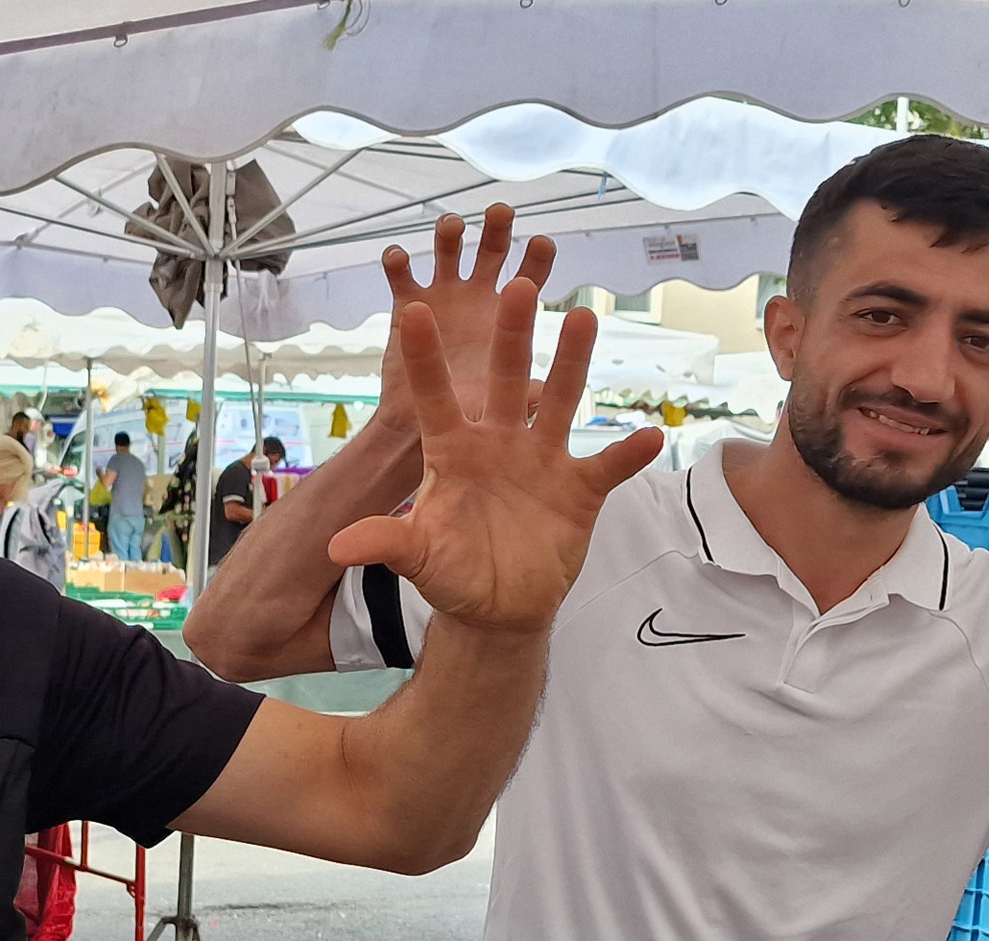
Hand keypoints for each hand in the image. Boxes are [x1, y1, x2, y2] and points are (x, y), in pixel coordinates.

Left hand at [330, 283, 663, 636]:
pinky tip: (651, 435)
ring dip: (573, 364)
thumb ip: (385, 544)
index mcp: (453, 451)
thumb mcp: (417, 558)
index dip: (425, 359)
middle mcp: (499, 442)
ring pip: (561, 402)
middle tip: (518, 287)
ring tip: (584, 318)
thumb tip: (337, 547)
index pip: (435, 397)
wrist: (498, 605)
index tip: (412, 310)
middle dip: (512, 336)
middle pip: (508, 382)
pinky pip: (609, 466)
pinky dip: (629, 453)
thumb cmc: (452, 572)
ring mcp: (542, 460)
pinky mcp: (580, 489)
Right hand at [372, 208, 558, 436]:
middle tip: (500, 214)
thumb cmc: (471, 412)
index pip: (530, 273)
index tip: (541, 244)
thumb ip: (527, 396)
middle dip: (497, 228)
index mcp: (509, 311)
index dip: (537, 257)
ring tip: (453, 228)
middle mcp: (478, 294)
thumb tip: (550, 392)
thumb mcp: (505, 407)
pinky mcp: (406, 303)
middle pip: (492, 248)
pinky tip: (398, 258)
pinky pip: (401, 273)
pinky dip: (398, 261)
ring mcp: (442, 294)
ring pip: (448, 250)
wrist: (423, 426)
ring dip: (450, 234)